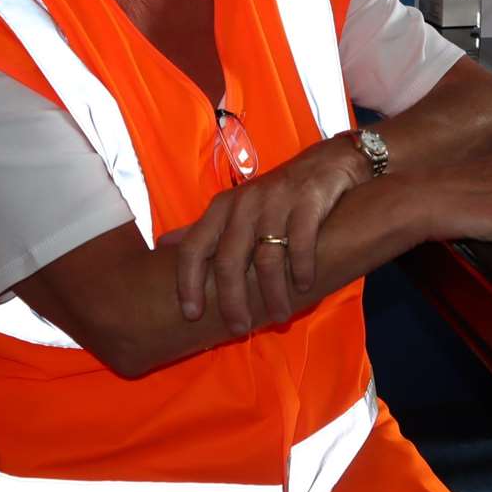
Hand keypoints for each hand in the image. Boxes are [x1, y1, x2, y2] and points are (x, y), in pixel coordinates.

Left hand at [162, 136, 367, 333]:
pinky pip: (300, 243)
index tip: (191, 314)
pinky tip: (305, 286)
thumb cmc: (277, 194)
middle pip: (228, 261)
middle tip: (239, 328)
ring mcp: (275, 202)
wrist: (329, 163)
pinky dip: (301, 269)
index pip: (193, 248)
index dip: (188, 283)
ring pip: (266, 258)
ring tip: (280, 316)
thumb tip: (163, 245)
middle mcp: (244, 204)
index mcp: (221, 208)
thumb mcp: (236, 207)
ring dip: (272, 293)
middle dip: (232, 300)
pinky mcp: (307, 201)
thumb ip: (204, 229)